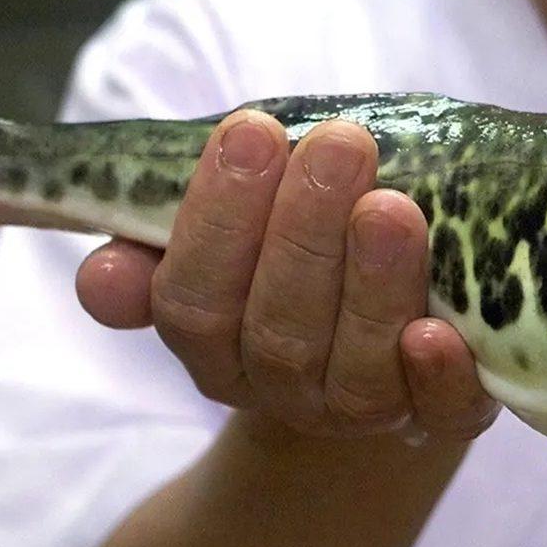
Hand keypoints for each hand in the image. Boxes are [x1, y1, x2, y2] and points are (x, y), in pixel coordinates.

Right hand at [75, 111, 497, 441]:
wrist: (395, 331)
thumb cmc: (303, 253)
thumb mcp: (230, 239)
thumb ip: (161, 246)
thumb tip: (102, 275)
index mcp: (219, 344)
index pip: (195, 302)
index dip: (217, 221)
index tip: (253, 131)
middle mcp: (285, 389)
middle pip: (278, 333)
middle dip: (305, 236)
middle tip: (339, 147)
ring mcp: (365, 411)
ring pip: (357, 371)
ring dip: (373, 288)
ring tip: (391, 208)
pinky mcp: (443, 414)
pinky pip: (440, 413)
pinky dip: (439, 376)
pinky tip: (437, 333)